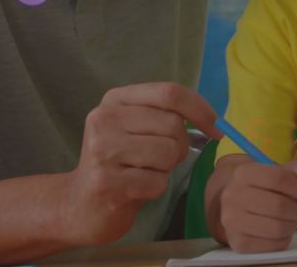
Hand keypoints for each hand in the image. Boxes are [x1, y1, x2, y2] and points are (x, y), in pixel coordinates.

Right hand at [64, 83, 220, 245]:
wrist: (79, 204)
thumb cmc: (119, 164)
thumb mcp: (135, 128)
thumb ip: (164, 115)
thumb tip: (213, 121)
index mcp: (115, 99)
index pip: (169, 92)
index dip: (200, 109)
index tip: (217, 128)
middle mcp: (104, 118)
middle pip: (172, 125)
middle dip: (179, 146)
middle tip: (161, 160)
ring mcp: (102, 150)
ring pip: (168, 153)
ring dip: (166, 169)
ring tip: (145, 172)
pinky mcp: (106, 182)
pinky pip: (157, 182)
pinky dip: (155, 189)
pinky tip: (136, 190)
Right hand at [218, 159, 296, 252]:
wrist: (238, 205)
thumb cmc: (264, 187)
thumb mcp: (279, 173)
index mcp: (244, 173)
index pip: (279, 178)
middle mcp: (232, 196)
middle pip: (279, 206)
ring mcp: (232, 220)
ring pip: (277, 228)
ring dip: (293, 225)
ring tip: (292, 219)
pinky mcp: (238, 242)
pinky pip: (274, 245)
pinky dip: (285, 238)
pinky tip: (282, 230)